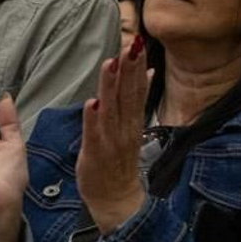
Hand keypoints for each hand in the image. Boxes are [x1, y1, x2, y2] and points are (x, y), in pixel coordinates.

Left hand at [77, 37, 149, 233]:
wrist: (117, 199)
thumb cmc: (120, 160)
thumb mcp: (133, 126)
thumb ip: (137, 99)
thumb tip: (148, 71)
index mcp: (133, 119)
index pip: (137, 87)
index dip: (138, 65)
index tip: (139, 42)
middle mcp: (124, 127)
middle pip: (127, 94)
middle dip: (128, 69)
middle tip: (130, 45)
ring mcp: (111, 140)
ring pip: (111, 109)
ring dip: (110, 86)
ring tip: (110, 63)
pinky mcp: (95, 153)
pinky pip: (94, 134)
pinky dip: (92, 119)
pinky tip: (92, 102)